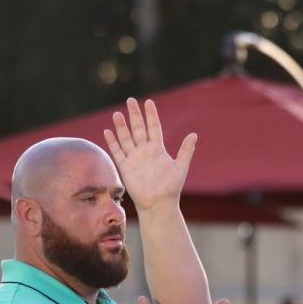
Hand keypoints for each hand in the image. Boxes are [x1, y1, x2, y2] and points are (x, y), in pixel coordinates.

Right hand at [104, 97, 197, 211]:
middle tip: (130, 100)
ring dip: (121, 126)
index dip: (151, 115)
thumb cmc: (171, 187)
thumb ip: (186, 151)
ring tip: (117, 114)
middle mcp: (145, 151)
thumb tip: (194, 134)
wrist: (158, 203)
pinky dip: (112, 142)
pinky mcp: (125, 167)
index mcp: (158, 149)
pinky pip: (117, 152)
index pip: (153, 127)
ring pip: (126, 138)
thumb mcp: (180, 167)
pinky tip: (108, 131)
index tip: (148, 102)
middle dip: (134, 115)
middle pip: (138, 128)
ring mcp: (134, 158)